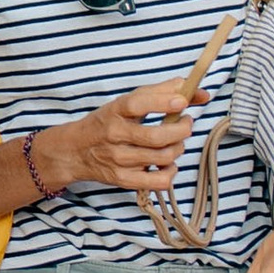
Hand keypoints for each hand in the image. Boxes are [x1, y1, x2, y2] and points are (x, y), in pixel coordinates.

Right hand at [38, 90, 197, 200]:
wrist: (75, 151)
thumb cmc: (107, 123)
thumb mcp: (127, 102)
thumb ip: (163, 92)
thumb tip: (197, 91)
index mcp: (115, 111)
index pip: (138, 104)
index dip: (163, 102)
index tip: (182, 101)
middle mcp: (115, 135)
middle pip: (157, 137)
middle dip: (181, 129)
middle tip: (186, 123)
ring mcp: (119, 160)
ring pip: (162, 157)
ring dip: (178, 148)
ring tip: (176, 141)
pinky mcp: (124, 180)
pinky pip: (158, 181)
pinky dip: (170, 172)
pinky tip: (167, 163)